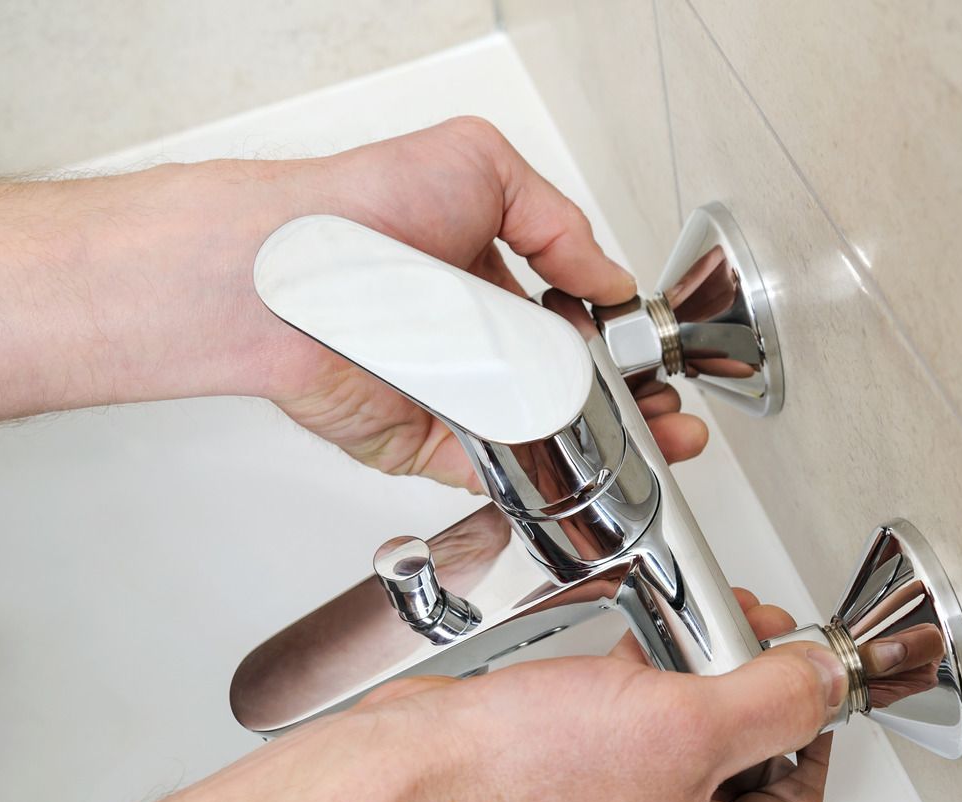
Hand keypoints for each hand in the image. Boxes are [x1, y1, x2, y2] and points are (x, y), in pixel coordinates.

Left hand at [239, 117, 708, 487]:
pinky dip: (542, 475)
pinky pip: (497, 470)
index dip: (623, 339)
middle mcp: (475, 339)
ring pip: (544, 435)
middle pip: (569, 385)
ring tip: (654, 444)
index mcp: (489, 278)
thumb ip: (559, 222)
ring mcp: (455, 394)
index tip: (655, 356)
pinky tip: (590, 467)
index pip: (576, 316)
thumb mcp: (482, 165)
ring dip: (603, 446)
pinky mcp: (426, 442)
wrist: (293, 269)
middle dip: (631, 404)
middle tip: (668, 415)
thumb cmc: (363, 206)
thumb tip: (608, 276)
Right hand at [342, 590, 844, 801]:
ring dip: (683, 700)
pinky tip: (614, 671)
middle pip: (738, 784)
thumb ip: (775, 700)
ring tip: (670, 651)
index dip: (809, 730)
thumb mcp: (687, 721)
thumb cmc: (525, 776)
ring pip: (676, 768)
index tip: (801, 682)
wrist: (412, 780)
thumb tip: (823, 685)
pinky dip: (628, 713)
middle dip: (741, 702)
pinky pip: (620, 765)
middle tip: (735, 647)